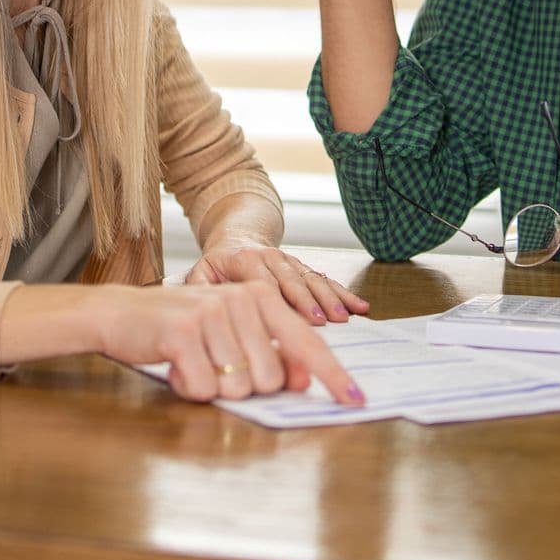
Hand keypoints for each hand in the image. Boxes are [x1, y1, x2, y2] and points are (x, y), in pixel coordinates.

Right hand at [90, 280, 365, 405]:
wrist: (121, 314)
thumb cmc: (182, 330)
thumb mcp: (231, 334)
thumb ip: (269, 352)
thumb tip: (301, 380)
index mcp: (261, 297)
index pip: (307, 342)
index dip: (332, 375)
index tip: (356, 400)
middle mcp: (242, 300)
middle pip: (271, 379)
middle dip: (244, 386)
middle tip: (215, 365)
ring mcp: (212, 313)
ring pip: (238, 387)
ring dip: (213, 388)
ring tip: (194, 363)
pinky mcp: (182, 332)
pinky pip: (205, 389)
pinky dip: (190, 389)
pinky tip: (177, 368)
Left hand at [185, 245, 371, 324]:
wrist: (237, 238)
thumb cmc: (217, 266)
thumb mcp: (200, 274)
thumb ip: (199, 289)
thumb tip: (202, 308)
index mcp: (246, 260)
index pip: (266, 282)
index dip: (282, 299)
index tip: (295, 317)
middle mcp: (273, 258)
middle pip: (294, 280)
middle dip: (310, 301)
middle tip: (323, 321)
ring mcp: (291, 263)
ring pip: (313, 279)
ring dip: (330, 299)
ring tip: (344, 316)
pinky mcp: (303, 269)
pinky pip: (326, 280)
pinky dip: (343, 293)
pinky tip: (360, 307)